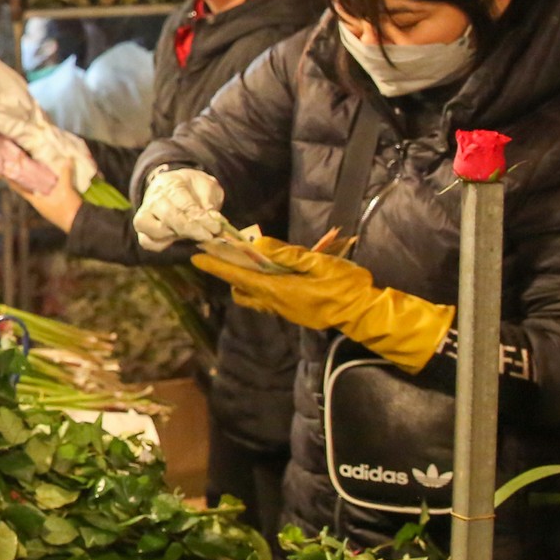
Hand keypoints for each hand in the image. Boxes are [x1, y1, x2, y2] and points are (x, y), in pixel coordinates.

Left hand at [11, 170, 83, 232]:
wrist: (79, 223)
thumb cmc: (67, 207)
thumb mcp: (65, 188)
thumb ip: (65, 173)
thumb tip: (68, 158)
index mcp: (37, 202)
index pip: (20, 190)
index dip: (13, 183)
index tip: (6, 175)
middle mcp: (39, 205)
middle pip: (29, 191)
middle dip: (25, 181)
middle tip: (21, 169)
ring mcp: (47, 208)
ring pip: (38, 194)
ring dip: (36, 185)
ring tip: (35, 173)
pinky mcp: (54, 209)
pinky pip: (47, 196)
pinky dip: (46, 189)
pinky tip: (50, 183)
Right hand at [134, 168, 224, 250]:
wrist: (175, 185)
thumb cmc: (193, 188)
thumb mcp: (207, 186)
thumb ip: (210, 201)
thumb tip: (212, 219)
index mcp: (170, 183)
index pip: (185, 205)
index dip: (202, 219)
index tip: (216, 228)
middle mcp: (153, 198)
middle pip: (169, 217)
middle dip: (191, 230)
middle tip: (209, 236)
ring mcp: (144, 214)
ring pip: (156, 230)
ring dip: (176, 236)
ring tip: (192, 234)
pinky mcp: (142, 229)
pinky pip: (147, 242)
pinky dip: (162, 244)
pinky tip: (176, 238)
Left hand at [193, 236, 452, 371]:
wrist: (363, 313)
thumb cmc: (344, 285)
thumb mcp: (318, 262)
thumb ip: (287, 255)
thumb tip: (258, 245)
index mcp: (278, 289)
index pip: (239, 276)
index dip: (217, 266)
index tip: (197, 258)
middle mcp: (275, 302)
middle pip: (241, 288)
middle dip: (227, 272)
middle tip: (220, 255)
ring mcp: (283, 310)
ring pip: (252, 296)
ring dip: (243, 281)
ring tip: (244, 262)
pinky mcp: (292, 312)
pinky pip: (266, 300)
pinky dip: (259, 286)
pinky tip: (269, 274)